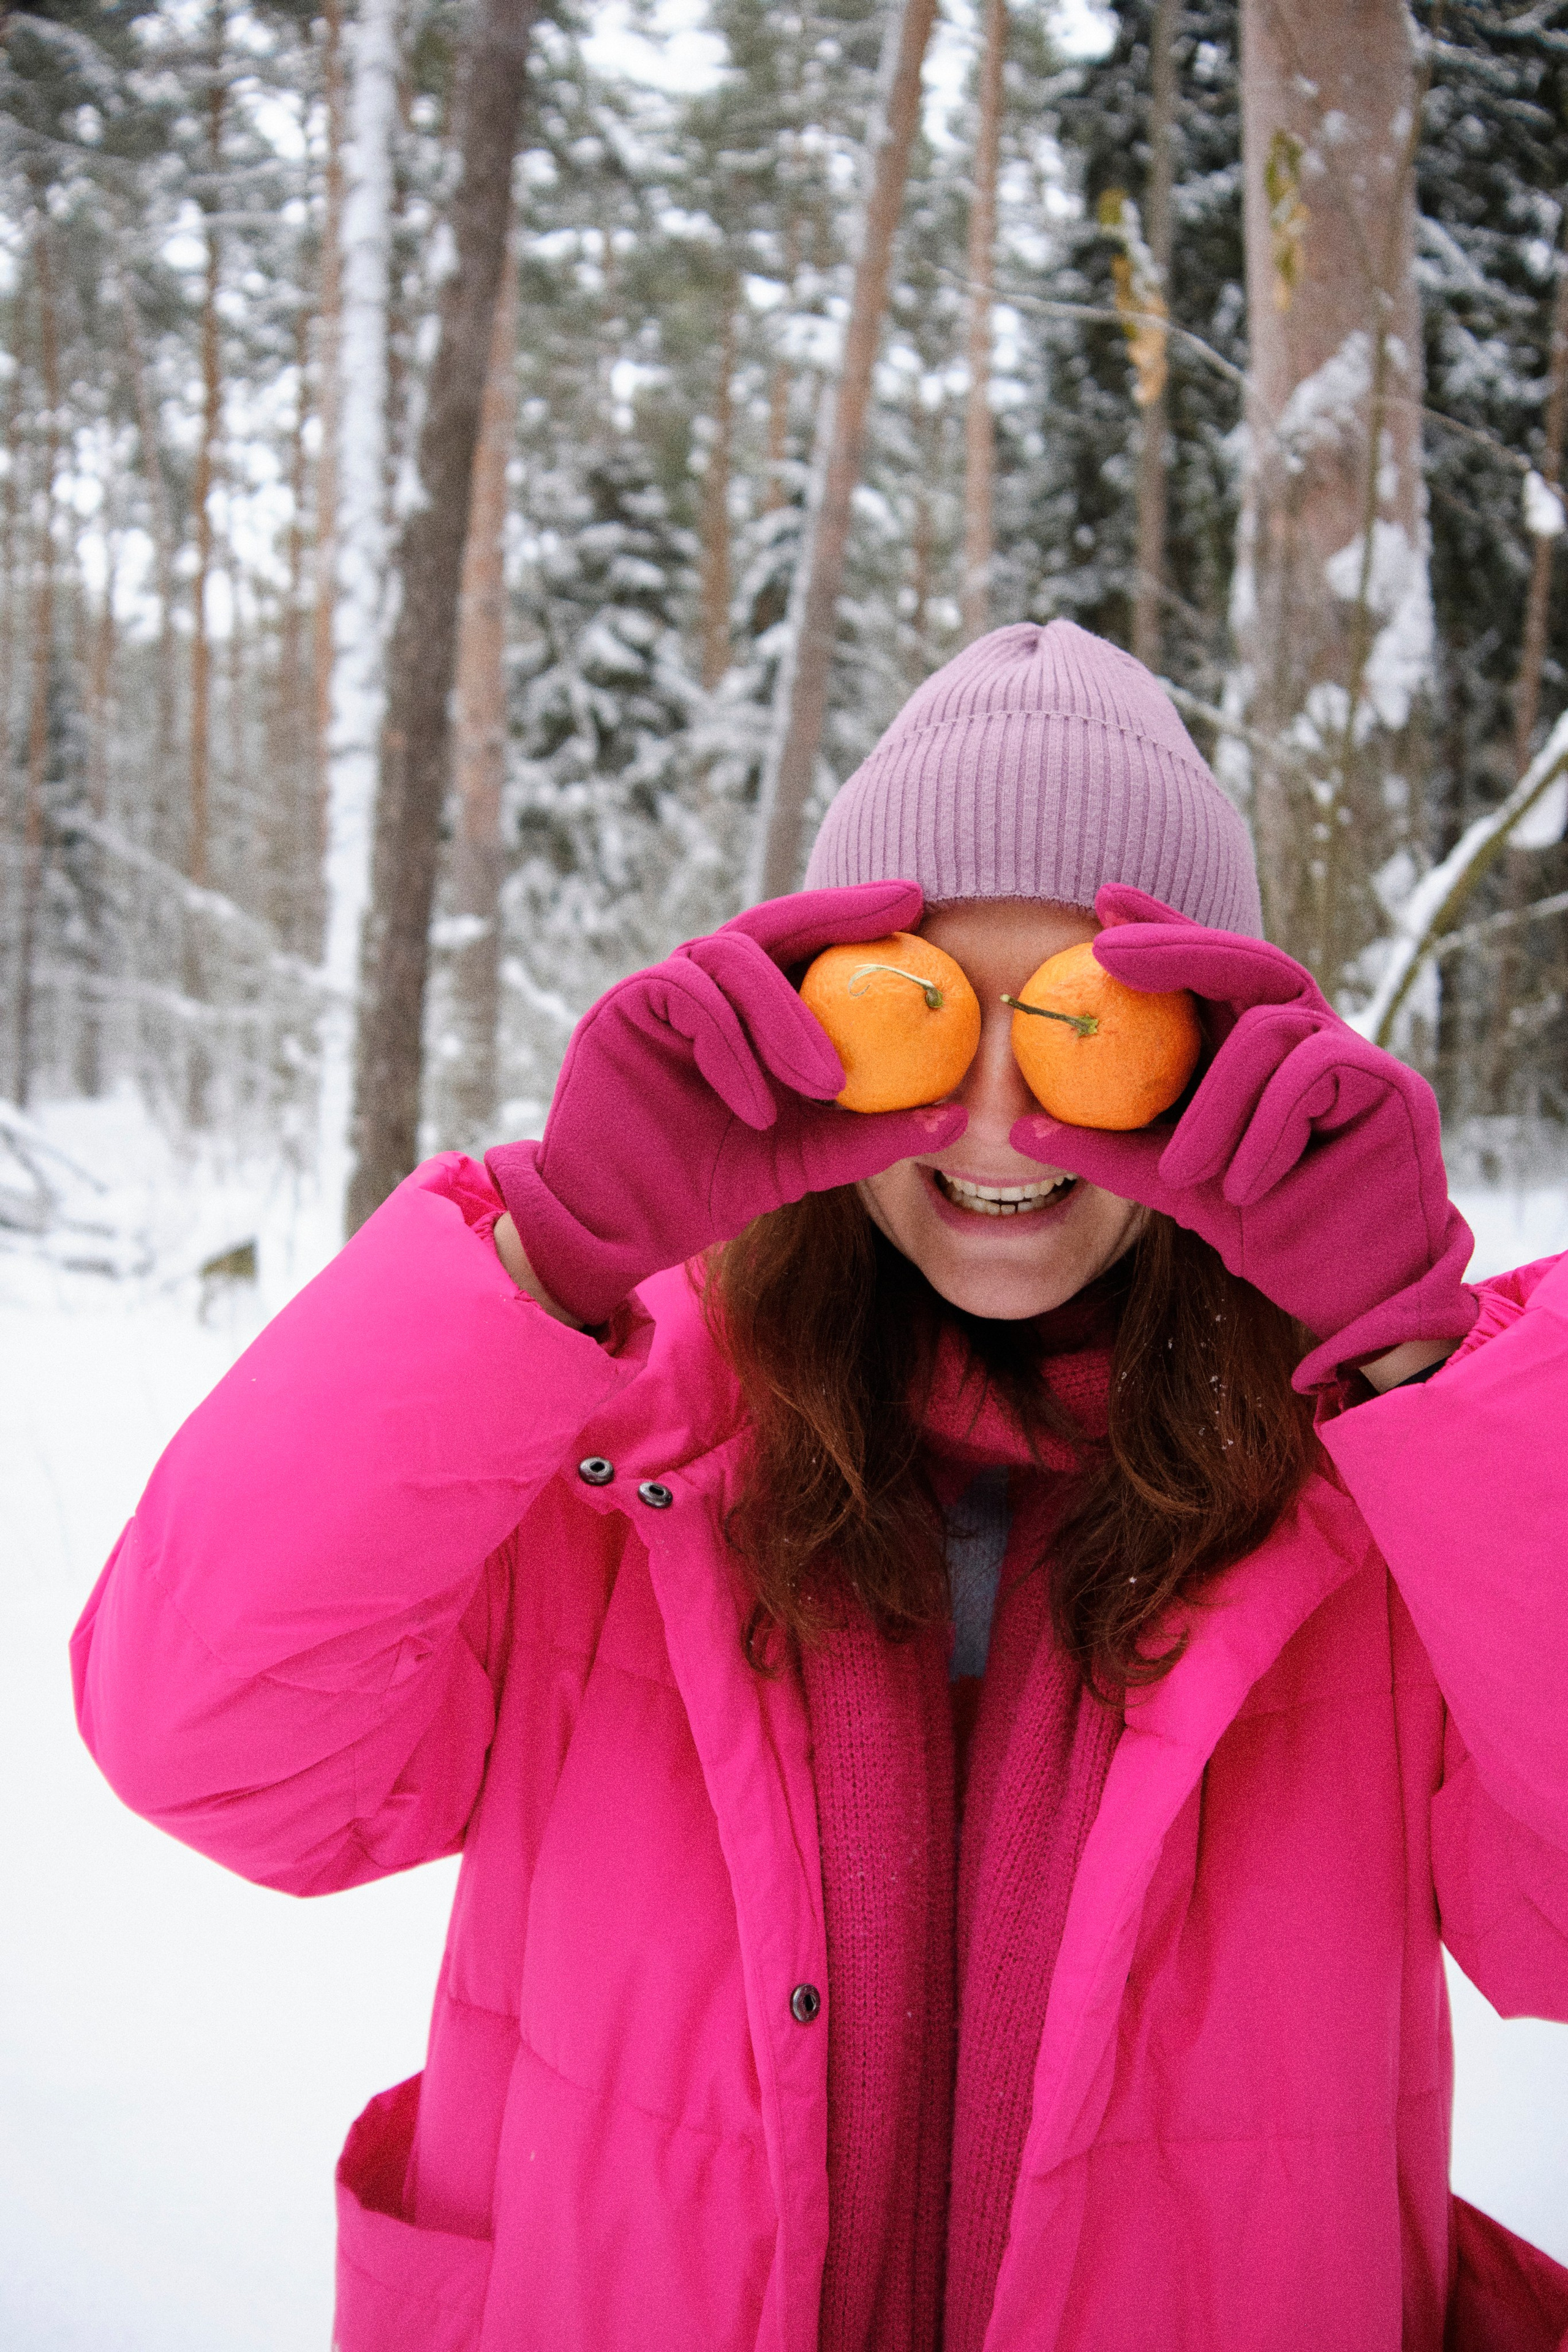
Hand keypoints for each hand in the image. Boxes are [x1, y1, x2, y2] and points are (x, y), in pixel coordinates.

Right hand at [485, 883, 966, 1325]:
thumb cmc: (707, 1188)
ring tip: (827, 1081)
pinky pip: (688, 998)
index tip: (918, 903)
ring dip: (787, 1016)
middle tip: (895, 917)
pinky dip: (733, 1048)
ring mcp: (662, 994)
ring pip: (730, 959)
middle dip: (835, 912)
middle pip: (771, 924)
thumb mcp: (805, 1161)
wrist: (620, 1226)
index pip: (807, 945)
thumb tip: (957, 1119)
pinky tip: (758, 1106)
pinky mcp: (623, 1010)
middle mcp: (707, 989)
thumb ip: (870, 1136)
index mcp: (750, 1011)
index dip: (857, 916)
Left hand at [1010, 887, 1477, 1390]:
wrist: (1348, 1285)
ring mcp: (1350, 1052)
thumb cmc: (1267, 1223)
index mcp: (1252, 1041)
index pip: (1206, 968)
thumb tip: (1020, 1130)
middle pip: (1242, 960)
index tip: (1101, 899)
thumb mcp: (1173, 1182)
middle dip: (1174, 947)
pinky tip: (1245, 1183)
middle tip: (1107, 953)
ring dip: (1216, 1104)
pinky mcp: (1389, 1084)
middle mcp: (1303, 1031)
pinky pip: (1314, 1073)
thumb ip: (1109, 1150)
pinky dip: (1269, 1128)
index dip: (1161, 927)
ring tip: (1187, 1172)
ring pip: (1268, 1030)